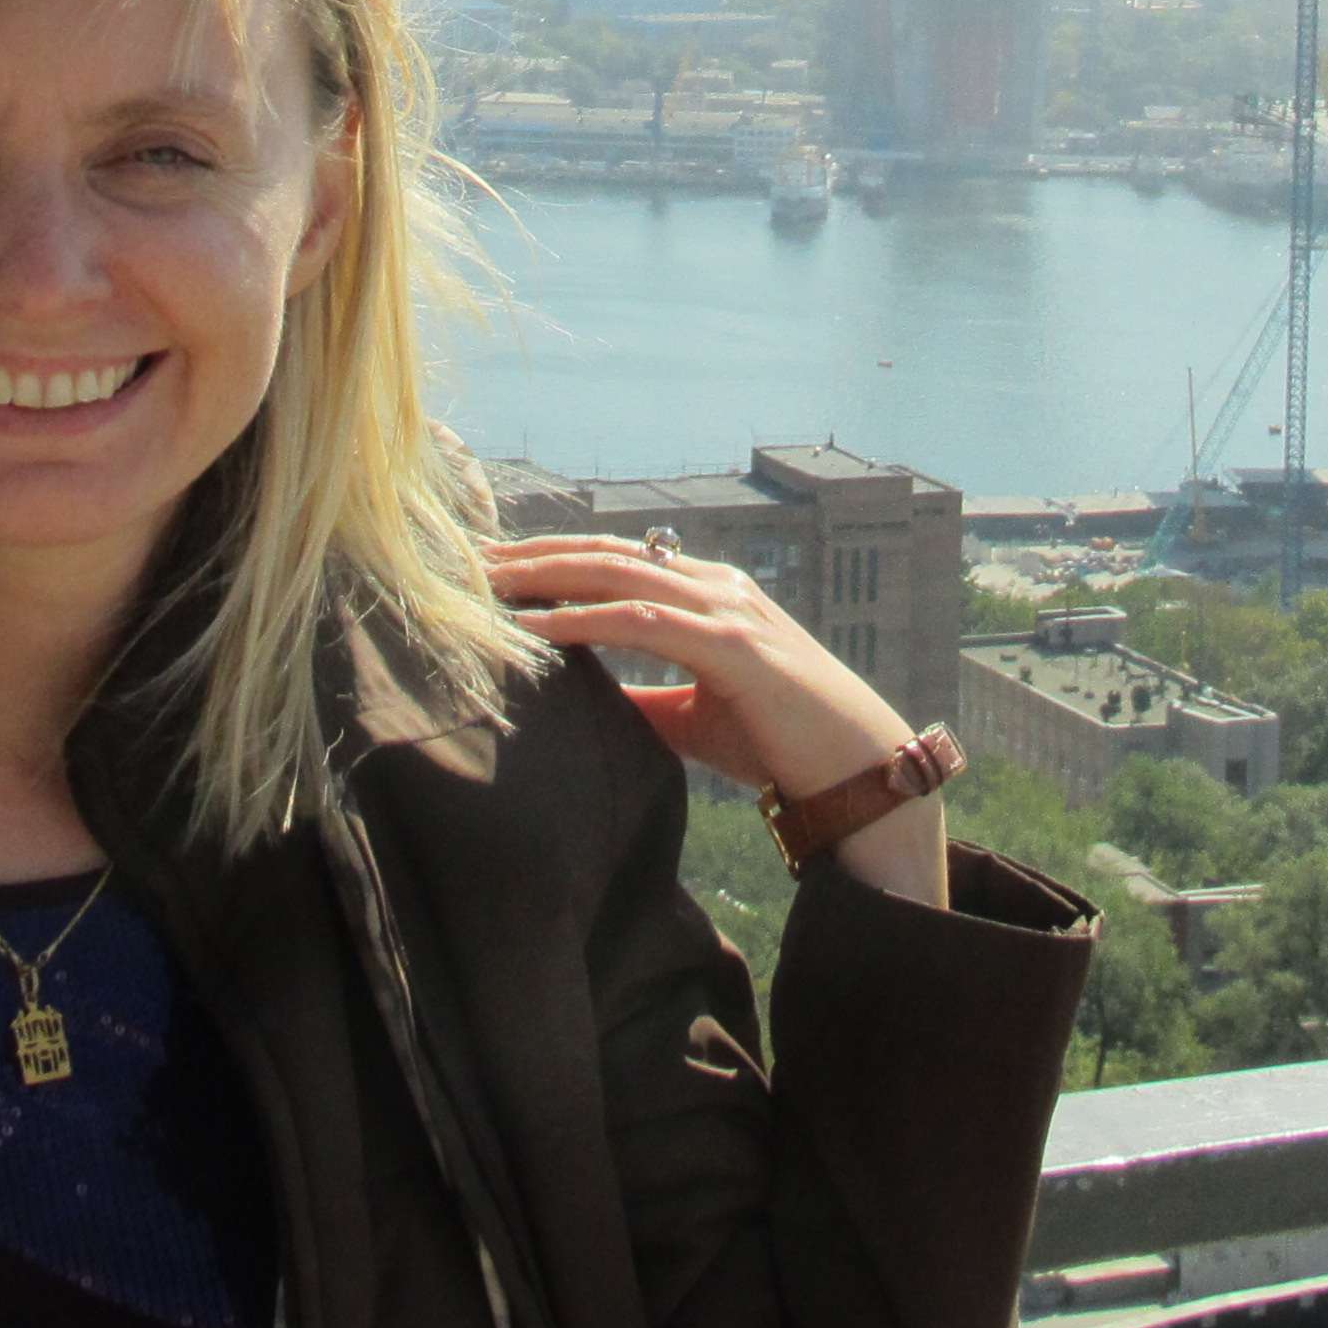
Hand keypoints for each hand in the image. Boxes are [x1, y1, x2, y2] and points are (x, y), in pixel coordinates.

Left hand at [485, 532, 947, 906]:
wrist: (856, 772)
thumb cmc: (781, 743)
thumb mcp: (696, 716)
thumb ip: (648, 699)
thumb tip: (588, 702)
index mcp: (711, 595)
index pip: (619, 562)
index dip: (555, 560)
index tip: (497, 569)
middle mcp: (717, 587)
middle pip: (608, 555)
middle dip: (537, 556)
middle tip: (471, 562)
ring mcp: (727, 610)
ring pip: (619, 574)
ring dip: (547, 576)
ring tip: (487, 585)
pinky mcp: (733, 645)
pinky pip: (641, 621)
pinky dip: (581, 620)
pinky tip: (535, 628)